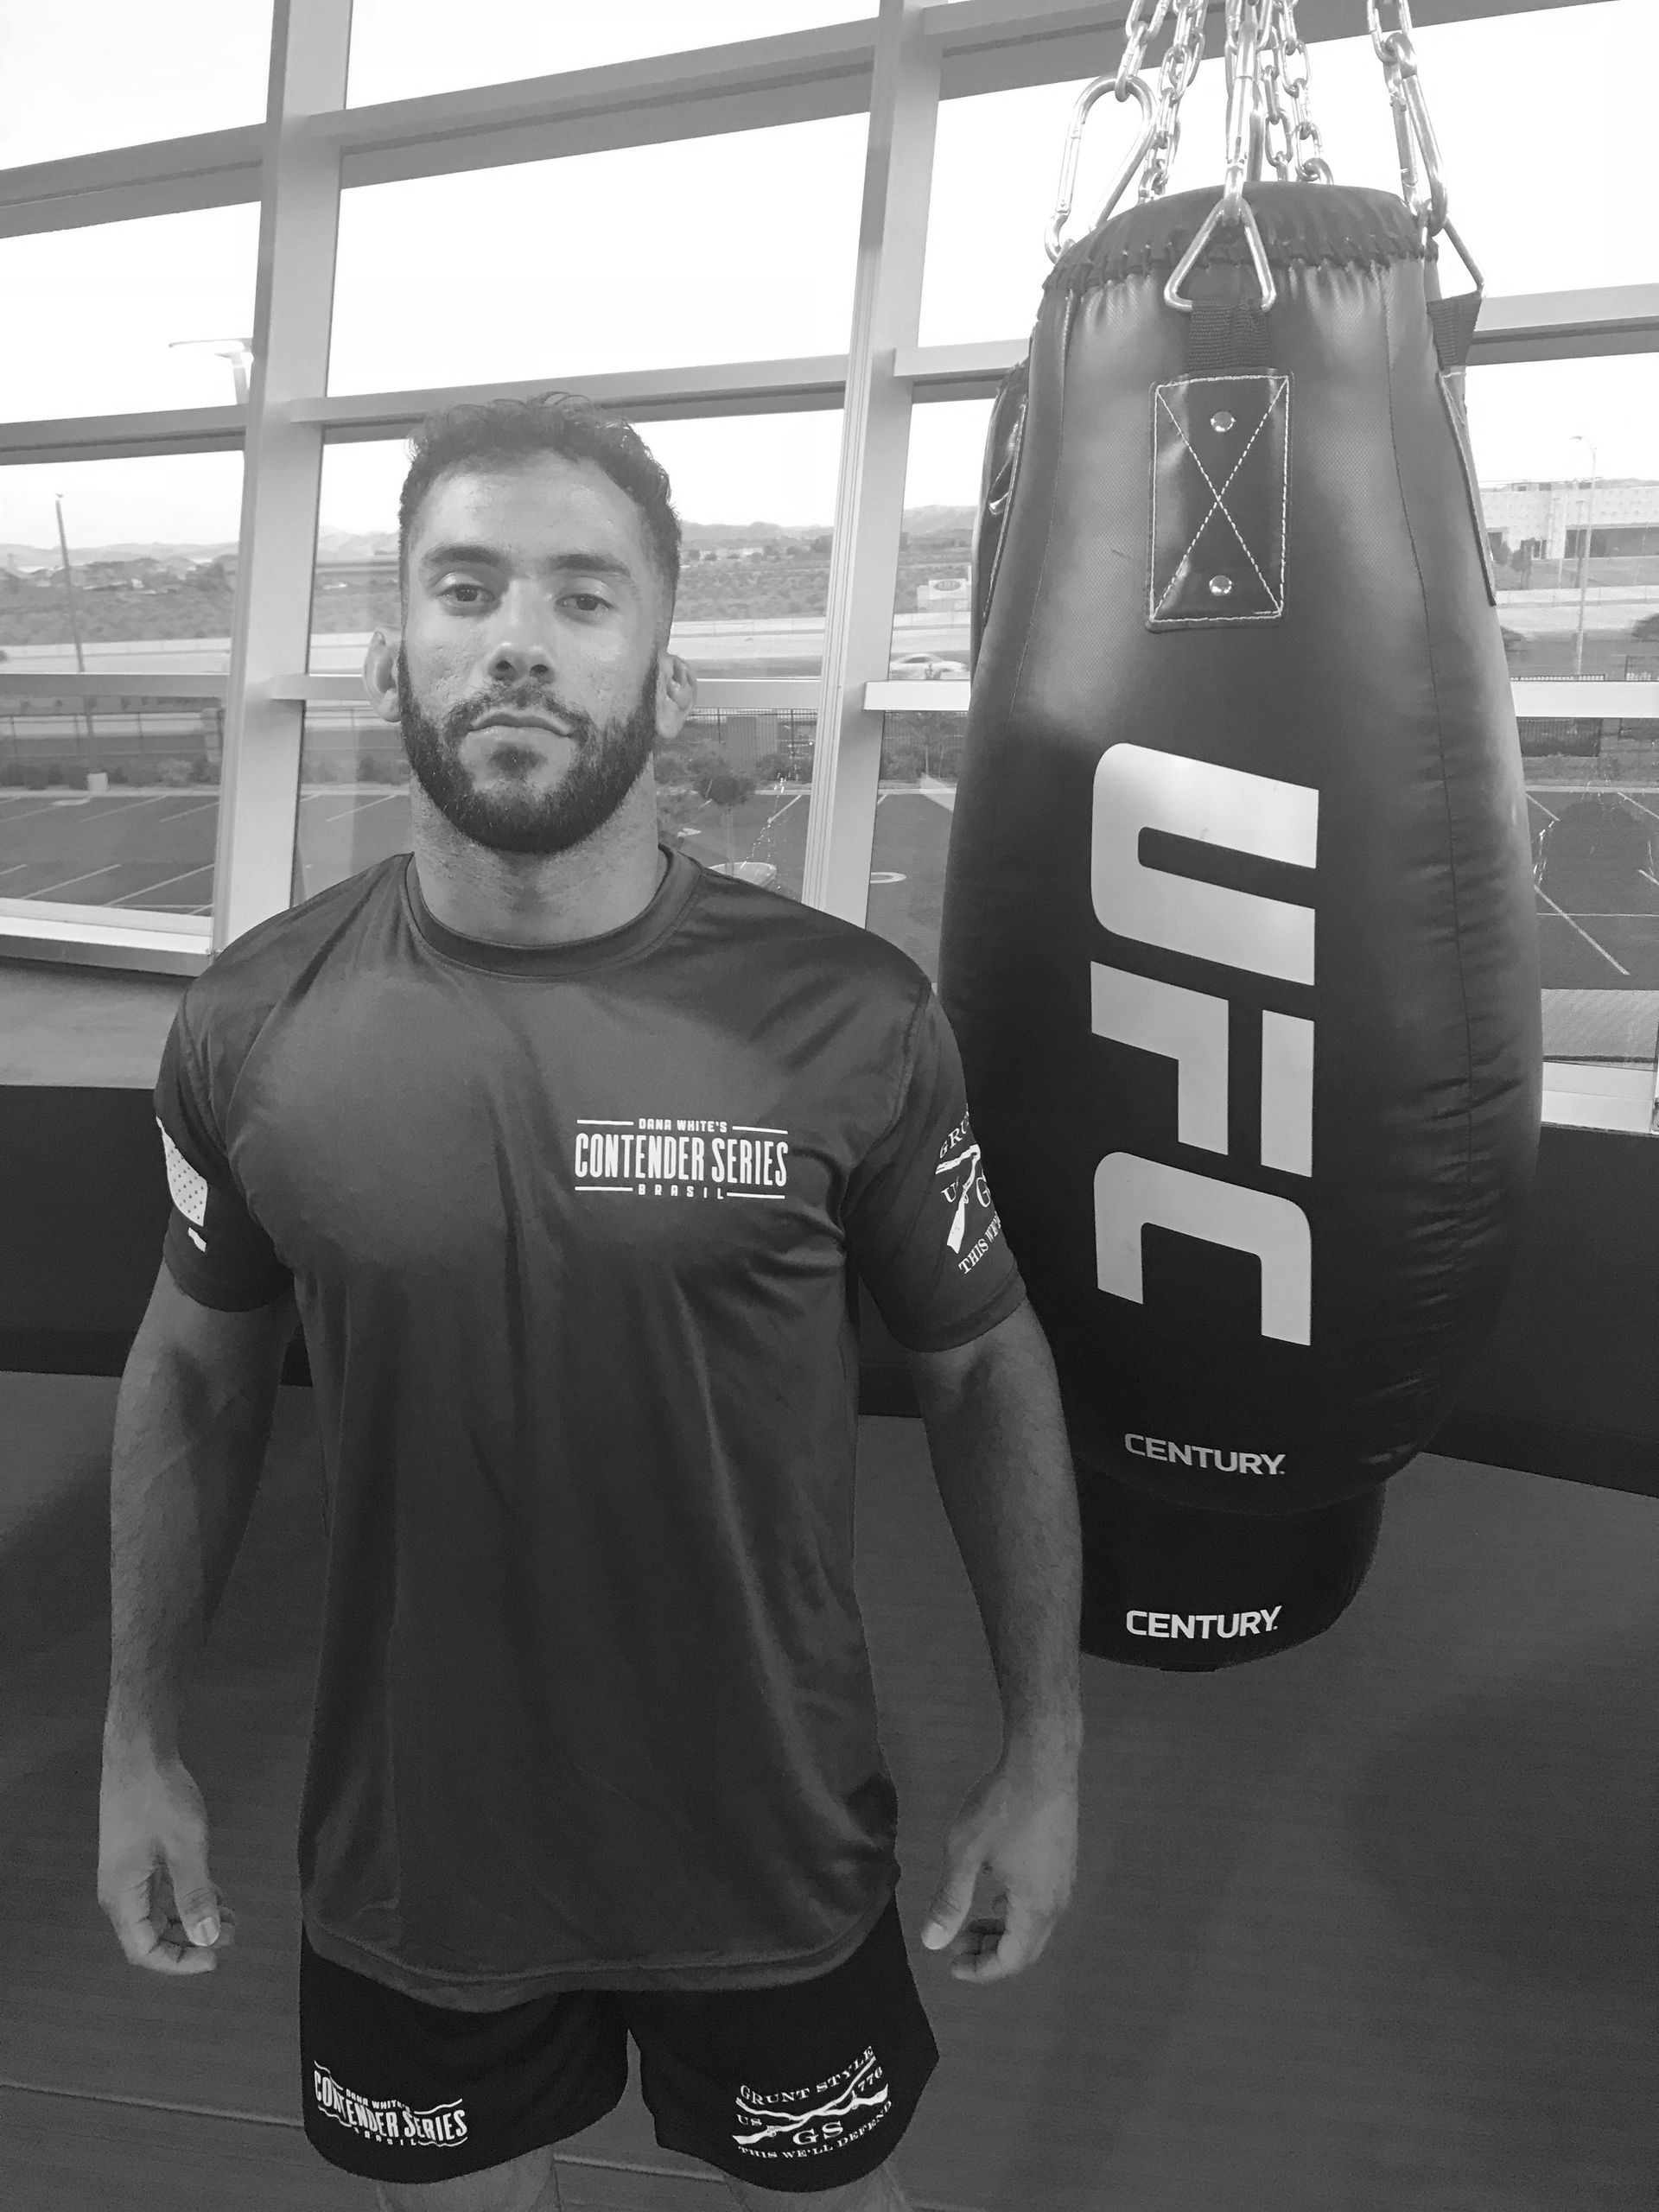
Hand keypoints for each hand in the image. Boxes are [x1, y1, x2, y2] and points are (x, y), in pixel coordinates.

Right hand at [98, 1747, 236, 1975]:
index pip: (145, 1951)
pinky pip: (163, 1892)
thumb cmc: (158, 1798)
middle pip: (152, 1936)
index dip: (179, 1961)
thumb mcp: (185, 1848)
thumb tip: (207, 1939)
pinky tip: (216, 1896)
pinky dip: (188, 1898)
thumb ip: (195, 1896)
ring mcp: (130, 1874)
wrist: (139, 1754)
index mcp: (123, 1897)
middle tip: (230, 1935)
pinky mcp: (140, 1857)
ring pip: (160, 1914)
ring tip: (230, 1919)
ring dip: (193, 1919)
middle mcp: (121, 1892)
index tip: (215, 1958)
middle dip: (192, 1941)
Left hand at [918, 1741, 1078, 1983]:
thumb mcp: (965, 1855)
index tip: (952, 1965)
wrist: (1042, 1764)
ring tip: (969, 1924)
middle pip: (1026, 1948)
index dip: (981, 1970)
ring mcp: (1064, 1880)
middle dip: (990, 1954)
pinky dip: (1014, 1911)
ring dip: (1001, 1932)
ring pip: (1034, 1925)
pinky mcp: (1063, 1860)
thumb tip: (932, 1943)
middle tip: (956, 1946)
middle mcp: (1056, 1902)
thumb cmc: (1002, 1809)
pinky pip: (1039, 1903)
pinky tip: (995, 1896)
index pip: (1011, 1961)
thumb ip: (950, 1901)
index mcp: (1035, 1908)